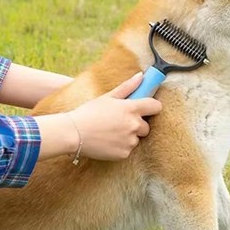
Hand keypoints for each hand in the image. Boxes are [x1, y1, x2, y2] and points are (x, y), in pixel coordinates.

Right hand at [35, 73, 162, 161]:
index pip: (156, 107)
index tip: (148, 109)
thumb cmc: (89, 112)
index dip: (153, 108)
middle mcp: (134, 125)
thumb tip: (141, 75)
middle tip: (120, 123)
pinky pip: (128, 150)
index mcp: (131, 108)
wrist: (73, 133)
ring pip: (136, 139)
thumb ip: (128, 87)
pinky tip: (108, 142)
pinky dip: (120, 147)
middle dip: (137, 125)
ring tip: (110, 133)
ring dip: (128, 137)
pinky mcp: (124, 153)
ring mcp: (130, 140)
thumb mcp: (108, 97)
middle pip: (146, 127)